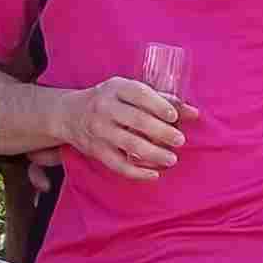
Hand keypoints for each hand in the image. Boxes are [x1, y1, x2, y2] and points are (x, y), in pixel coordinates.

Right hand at [64, 74, 184, 179]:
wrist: (69, 114)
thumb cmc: (108, 100)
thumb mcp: (129, 92)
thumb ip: (161, 100)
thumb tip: (193, 113)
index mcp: (116, 88)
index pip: (139, 94)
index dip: (158, 105)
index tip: (174, 117)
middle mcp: (105, 107)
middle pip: (137, 121)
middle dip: (161, 132)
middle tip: (180, 140)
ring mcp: (99, 130)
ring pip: (129, 144)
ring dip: (153, 154)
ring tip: (172, 159)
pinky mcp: (96, 150)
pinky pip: (118, 164)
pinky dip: (137, 172)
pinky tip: (153, 174)